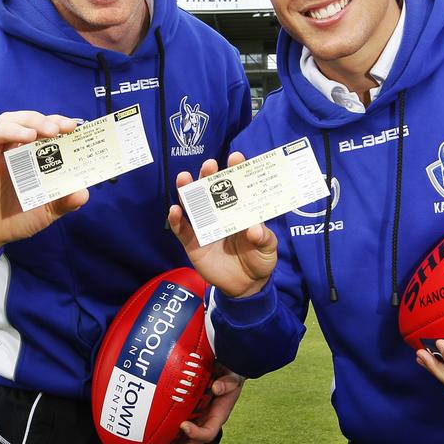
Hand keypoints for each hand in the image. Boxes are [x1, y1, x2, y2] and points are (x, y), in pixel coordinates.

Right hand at [0, 111, 88, 260]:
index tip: (71, 126)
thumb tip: (83, 193)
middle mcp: (4, 155)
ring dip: (9, 131)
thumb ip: (65, 201)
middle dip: (33, 120)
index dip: (52, 121)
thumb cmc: (18, 217)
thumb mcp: (47, 210)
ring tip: (29, 136)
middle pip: (11, 122)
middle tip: (53, 130)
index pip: (35, 127)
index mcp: (23, 155)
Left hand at [148, 366, 244, 443]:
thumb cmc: (229, 375)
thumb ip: (228, 382)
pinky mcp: (185, 418)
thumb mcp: (233, 377)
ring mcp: (194, 423)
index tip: (184, 425)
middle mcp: (204, 424)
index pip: (208, 433)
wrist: (225, 371)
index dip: (196, 434)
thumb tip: (216, 387)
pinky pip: (174, 434)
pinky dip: (162, 441)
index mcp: (217, 417)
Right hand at [167, 153, 277, 297]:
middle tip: (209, 165)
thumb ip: (264, 238)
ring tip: (184, 178)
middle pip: (212, 191)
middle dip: (209, 176)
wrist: (246, 286)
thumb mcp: (268, 249)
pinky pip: (182, 230)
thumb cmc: (259, 259)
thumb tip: (255, 229)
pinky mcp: (193, 243)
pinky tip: (175, 210)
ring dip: (187, 191)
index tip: (235, 157)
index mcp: (240, 210)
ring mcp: (205, 227)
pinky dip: (176, 220)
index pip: (238, 186)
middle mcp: (221, 214)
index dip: (235, 171)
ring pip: (193, 205)